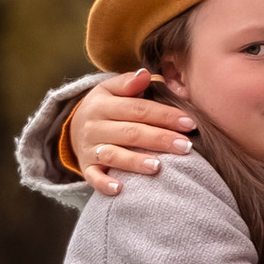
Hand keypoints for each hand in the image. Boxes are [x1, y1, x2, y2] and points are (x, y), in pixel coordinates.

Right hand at [72, 68, 194, 188]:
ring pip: (113, 155)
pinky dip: (104, 184)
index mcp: (103, 104)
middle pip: (130, 132)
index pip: (138, 109)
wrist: (74, 128)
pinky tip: (120, 189)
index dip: (165, 115)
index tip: (190, 123)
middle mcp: (94, 126)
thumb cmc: (105, 107)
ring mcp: (89, 148)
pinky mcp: (86, 168)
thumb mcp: (111, 89)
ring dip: (135, 161)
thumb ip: (129, 82)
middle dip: (160, 139)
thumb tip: (146, 74)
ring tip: (158, 167)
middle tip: (185, 146)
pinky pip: (93, 178)